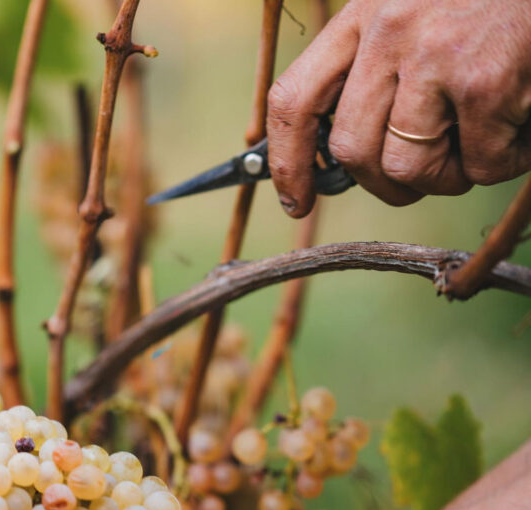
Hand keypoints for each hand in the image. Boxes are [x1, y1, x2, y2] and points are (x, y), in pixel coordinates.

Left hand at [267, 0, 530, 216]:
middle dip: (386, 184)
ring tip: (484, 142)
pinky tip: (523, 126)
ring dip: (449, 176)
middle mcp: (388, 31)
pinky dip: (505, 163)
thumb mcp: (417, 10)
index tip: (296, 202)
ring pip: (408, 168)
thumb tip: (347, 151)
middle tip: (427, 176)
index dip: (288, 162)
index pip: (294, 99)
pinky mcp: (486, 81)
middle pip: (352, 150)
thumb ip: (377, 68)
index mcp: (363, 13)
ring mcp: (435, 55)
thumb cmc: (495, 0)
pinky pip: (479, 165)